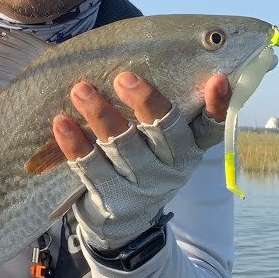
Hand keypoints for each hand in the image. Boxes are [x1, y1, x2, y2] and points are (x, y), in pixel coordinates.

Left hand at [52, 72, 231, 249]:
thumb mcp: (159, 143)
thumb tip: (142, 54)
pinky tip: (61, 123)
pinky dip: (75, 144)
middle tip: (124, 78)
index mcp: (189, 148)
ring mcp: (142, 187)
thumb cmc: (139, 162)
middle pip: (163, 133)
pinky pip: (91, 168)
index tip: (217, 79)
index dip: (217, 105)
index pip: (211, 126)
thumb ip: (158, 110)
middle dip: (146, 103)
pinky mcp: (112, 201)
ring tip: (81, 90)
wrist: (120, 223)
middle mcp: (172, 168)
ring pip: (122, 147)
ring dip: (101, 116)